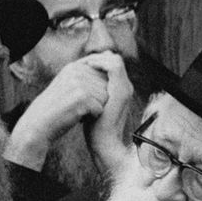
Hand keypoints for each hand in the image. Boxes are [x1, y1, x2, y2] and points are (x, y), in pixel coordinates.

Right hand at [5, 52, 121, 170]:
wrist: (36, 125)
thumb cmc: (55, 108)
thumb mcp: (67, 84)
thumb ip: (86, 73)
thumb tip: (109, 57)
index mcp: (74, 66)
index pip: (102, 78)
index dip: (93, 93)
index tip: (74, 99)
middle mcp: (76, 71)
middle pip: (105, 87)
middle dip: (95, 101)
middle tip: (74, 106)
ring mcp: (79, 83)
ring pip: (105, 98)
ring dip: (93, 109)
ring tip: (75, 111)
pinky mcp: (82, 98)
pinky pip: (100, 110)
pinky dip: (90, 118)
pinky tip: (75, 118)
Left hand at [85, 52, 133, 177]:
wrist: (103, 143)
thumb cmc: (93, 127)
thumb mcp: (91, 104)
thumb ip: (90, 92)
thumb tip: (76, 80)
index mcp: (119, 89)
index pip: (111, 64)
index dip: (97, 60)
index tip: (80, 63)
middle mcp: (125, 87)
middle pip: (114, 60)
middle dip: (96, 58)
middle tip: (80, 61)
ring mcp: (125, 89)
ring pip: (115, 60)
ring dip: (97, 59)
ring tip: (82, 63)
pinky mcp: (121, 92)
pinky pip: (114, 68)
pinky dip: (100, 64)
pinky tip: (86, 67)